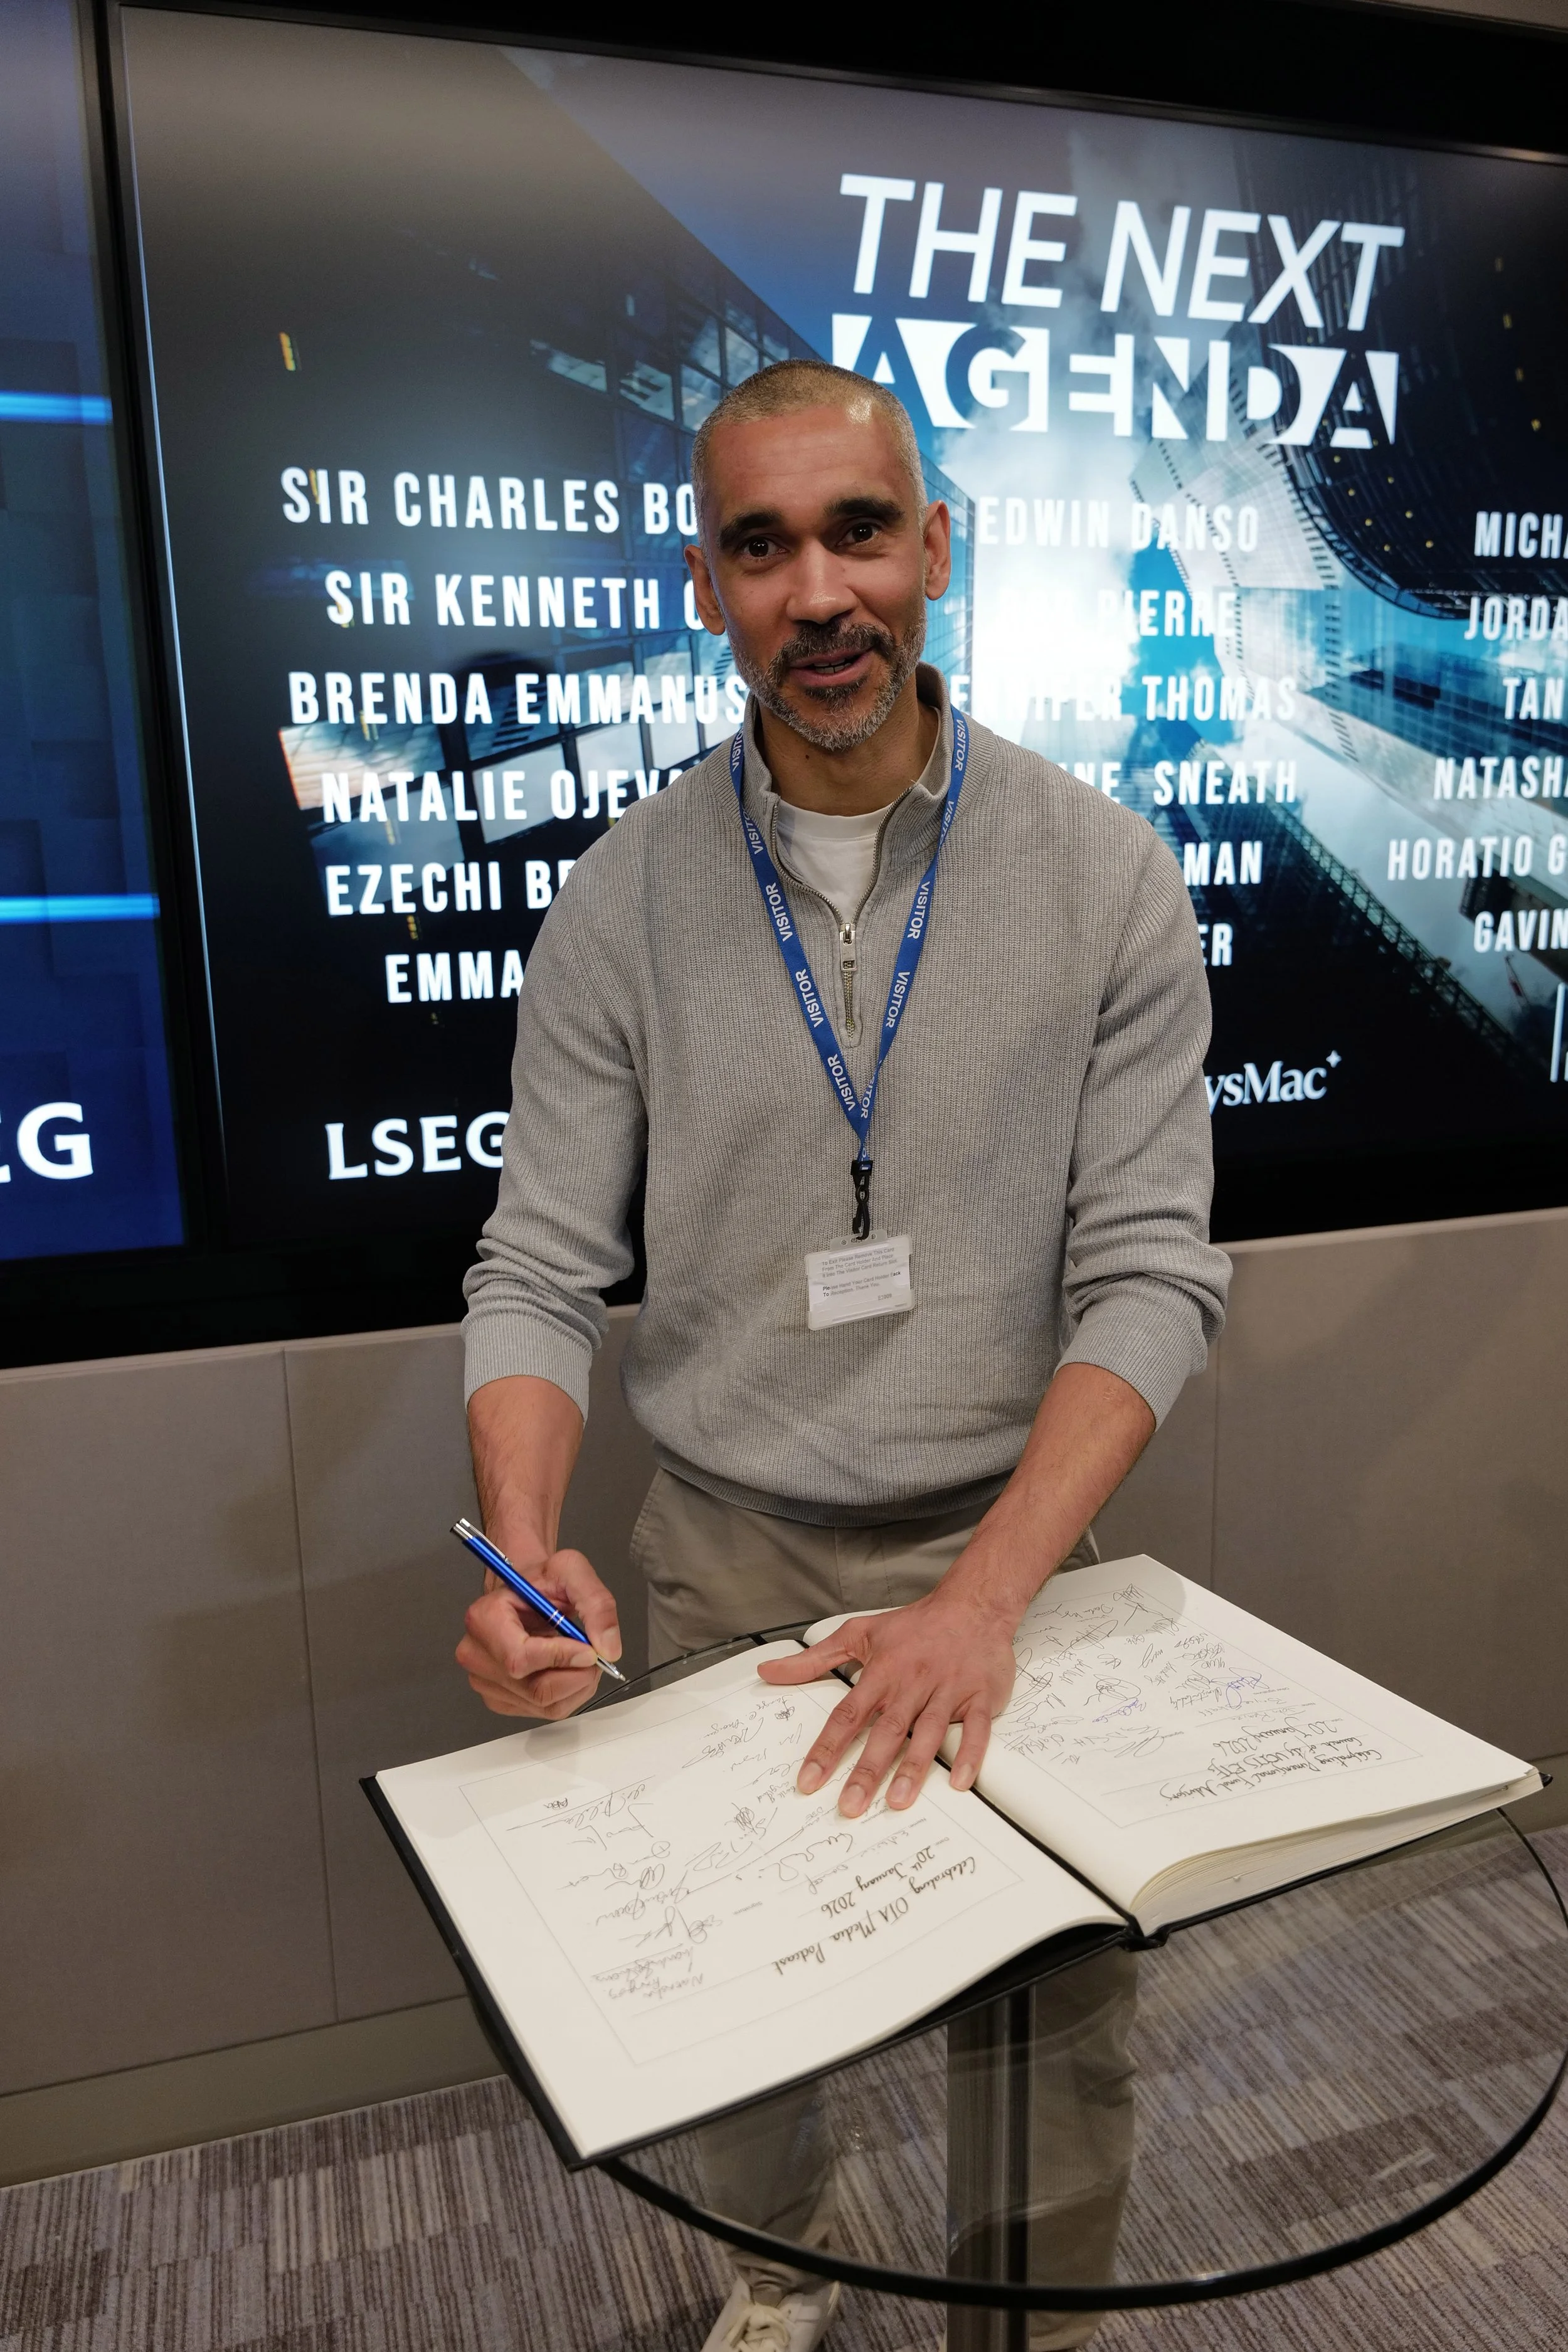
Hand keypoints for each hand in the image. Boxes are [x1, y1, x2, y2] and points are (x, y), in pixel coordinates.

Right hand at [456, 1546, 621, 1718]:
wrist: (526, 1593)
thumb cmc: (541, 1580)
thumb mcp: (572, 1571)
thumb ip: (596, 1604)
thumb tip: (608, 1649)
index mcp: (484, 1618)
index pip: (520, 1658)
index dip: (561, 1659)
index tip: (589, 1650)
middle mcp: (477, 1654)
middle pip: (535, 1689)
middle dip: (577, 1676)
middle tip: (594, 1655)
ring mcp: (485, 1681)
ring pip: (544, 1705)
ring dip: (576, 1686)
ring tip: (580, 1657)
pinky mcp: (500, 1699)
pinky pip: (544, 1712)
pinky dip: (568, 1695)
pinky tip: (567, 1670)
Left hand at [757, 1588, 1018, 1816]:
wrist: (972, 1604)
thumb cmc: (914, 1624)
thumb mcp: (858, 1634)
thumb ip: (812, 1659)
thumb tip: (769, 1671)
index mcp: (883, 1672)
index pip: (847, 1715)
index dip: (826, 1750)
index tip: (810, 1781)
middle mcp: (912, 1684)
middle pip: (887, 1731)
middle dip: (867, 1770)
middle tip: (850, 1805)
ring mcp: (948, 1691)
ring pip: (929, 1733)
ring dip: (913, 1768)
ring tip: (898, 1801)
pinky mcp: (979, 1697)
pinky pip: (977, 1730)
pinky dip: (970, 1755)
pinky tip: (959, 1782)